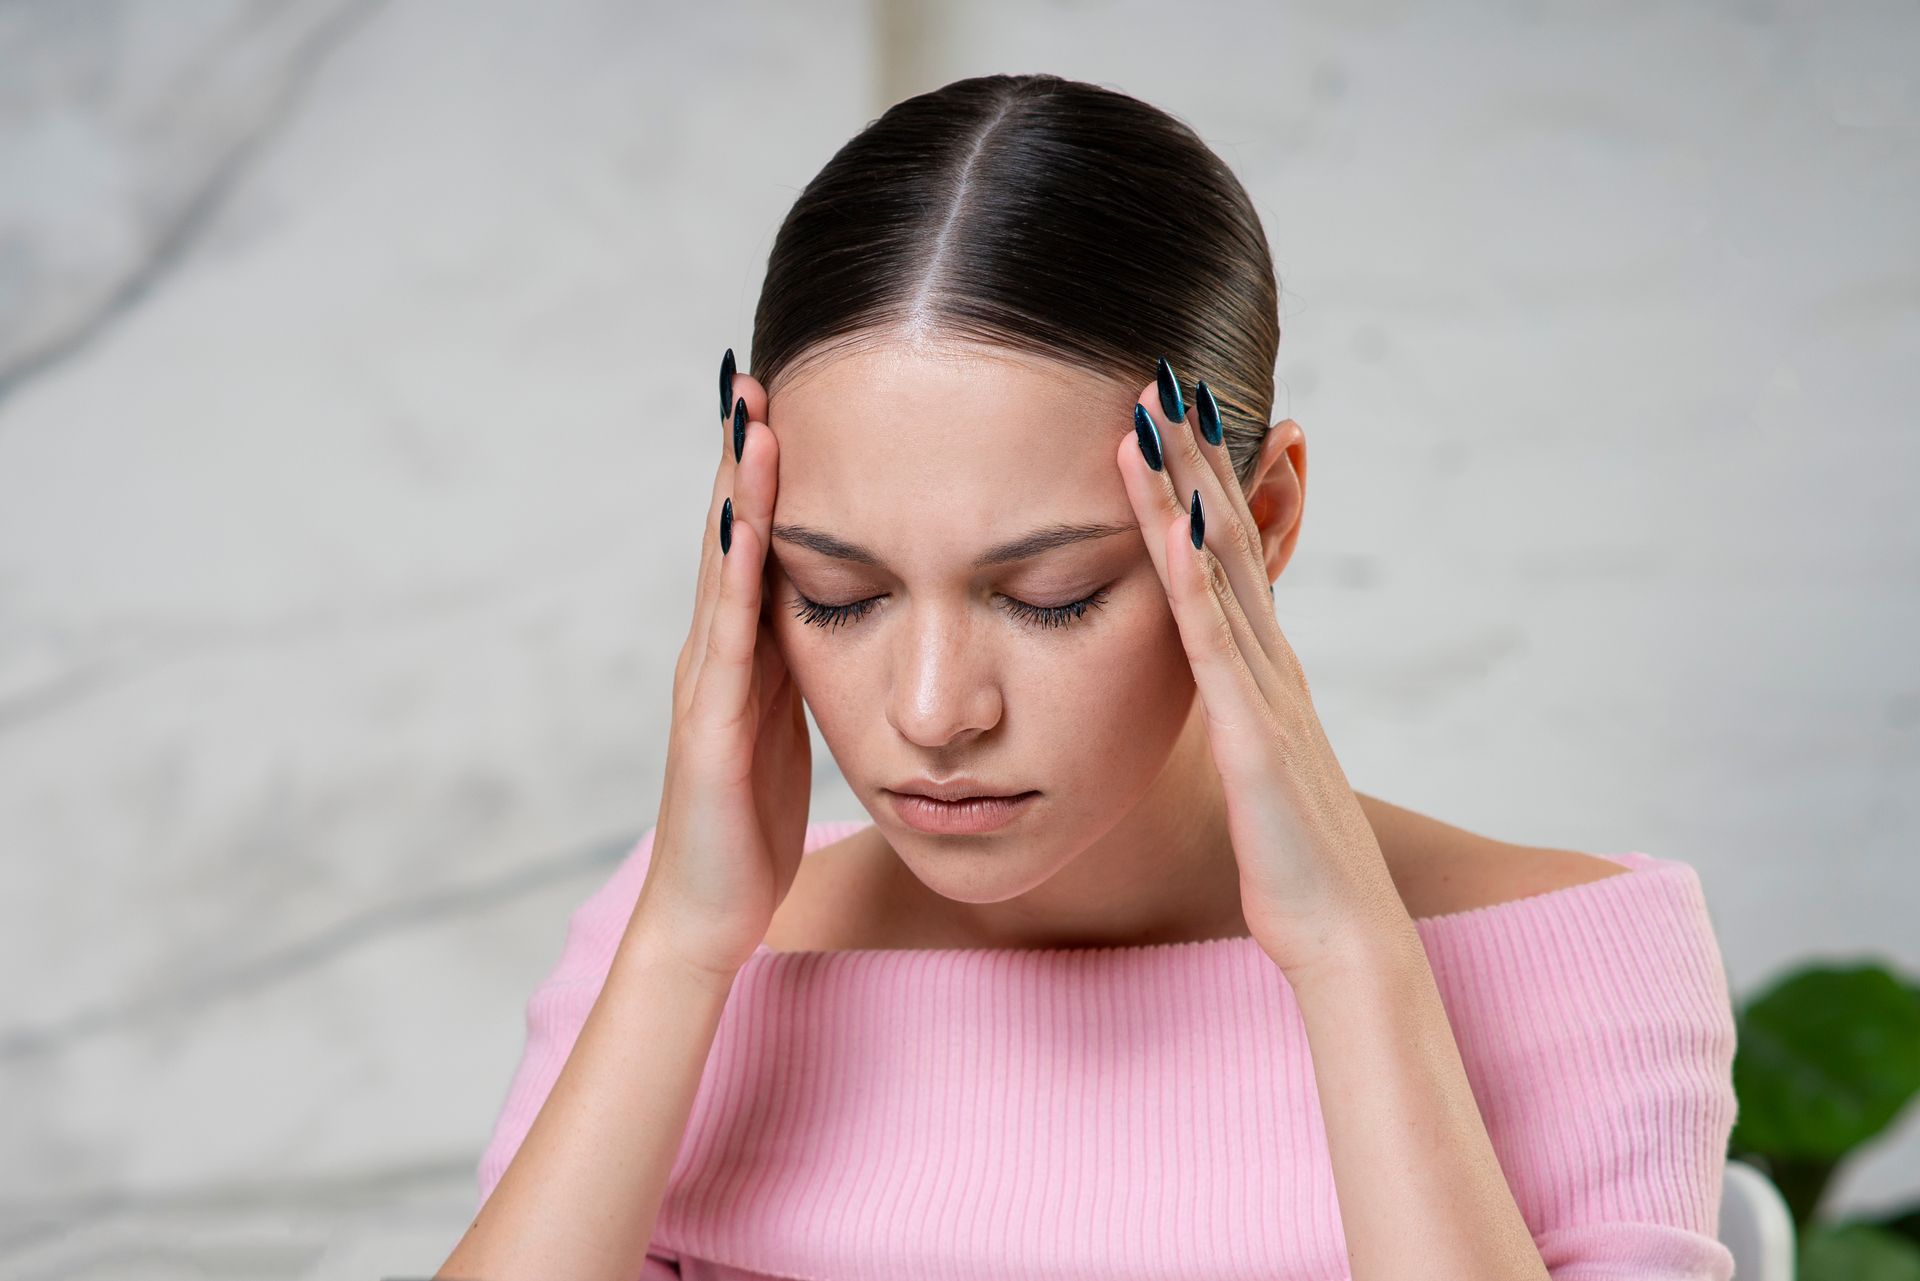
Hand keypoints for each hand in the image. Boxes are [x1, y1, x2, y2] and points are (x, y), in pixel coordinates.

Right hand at [631, 353, 811, 978]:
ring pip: (722, 567)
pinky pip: (730, 636)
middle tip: (756, 372)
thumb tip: (848, 611)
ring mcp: (707, 683)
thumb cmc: (754, 825)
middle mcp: (715, 651)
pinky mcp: (710, 724)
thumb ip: (803, 666)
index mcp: (744, 650)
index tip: (784, 398)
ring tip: (751, 413)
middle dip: (742, 453)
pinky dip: (737, 571)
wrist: (712, 914)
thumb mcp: (790, 726)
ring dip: (736, 488)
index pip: (756, 541)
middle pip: (730, 532)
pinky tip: (753, 520)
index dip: (765, 473)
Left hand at [1115, 360, 1404, 978]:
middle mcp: (1271, 661)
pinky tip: (1166, 520)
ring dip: (1183, 485)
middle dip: (1194, 454)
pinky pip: (1214, 641)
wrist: (1344, 934)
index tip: (1170, 416)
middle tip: (1161, 373)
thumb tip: (1219, 696)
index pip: (1227, 554)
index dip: (1199, 483)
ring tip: (1152, 411)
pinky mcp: (1252, 733)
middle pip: (1226, 535)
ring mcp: (1265, 690)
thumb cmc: (1296, 863)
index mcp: (1266, 670)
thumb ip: (1239, 721)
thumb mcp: (1259, 770)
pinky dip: (1190, 576)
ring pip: (1219, 567)